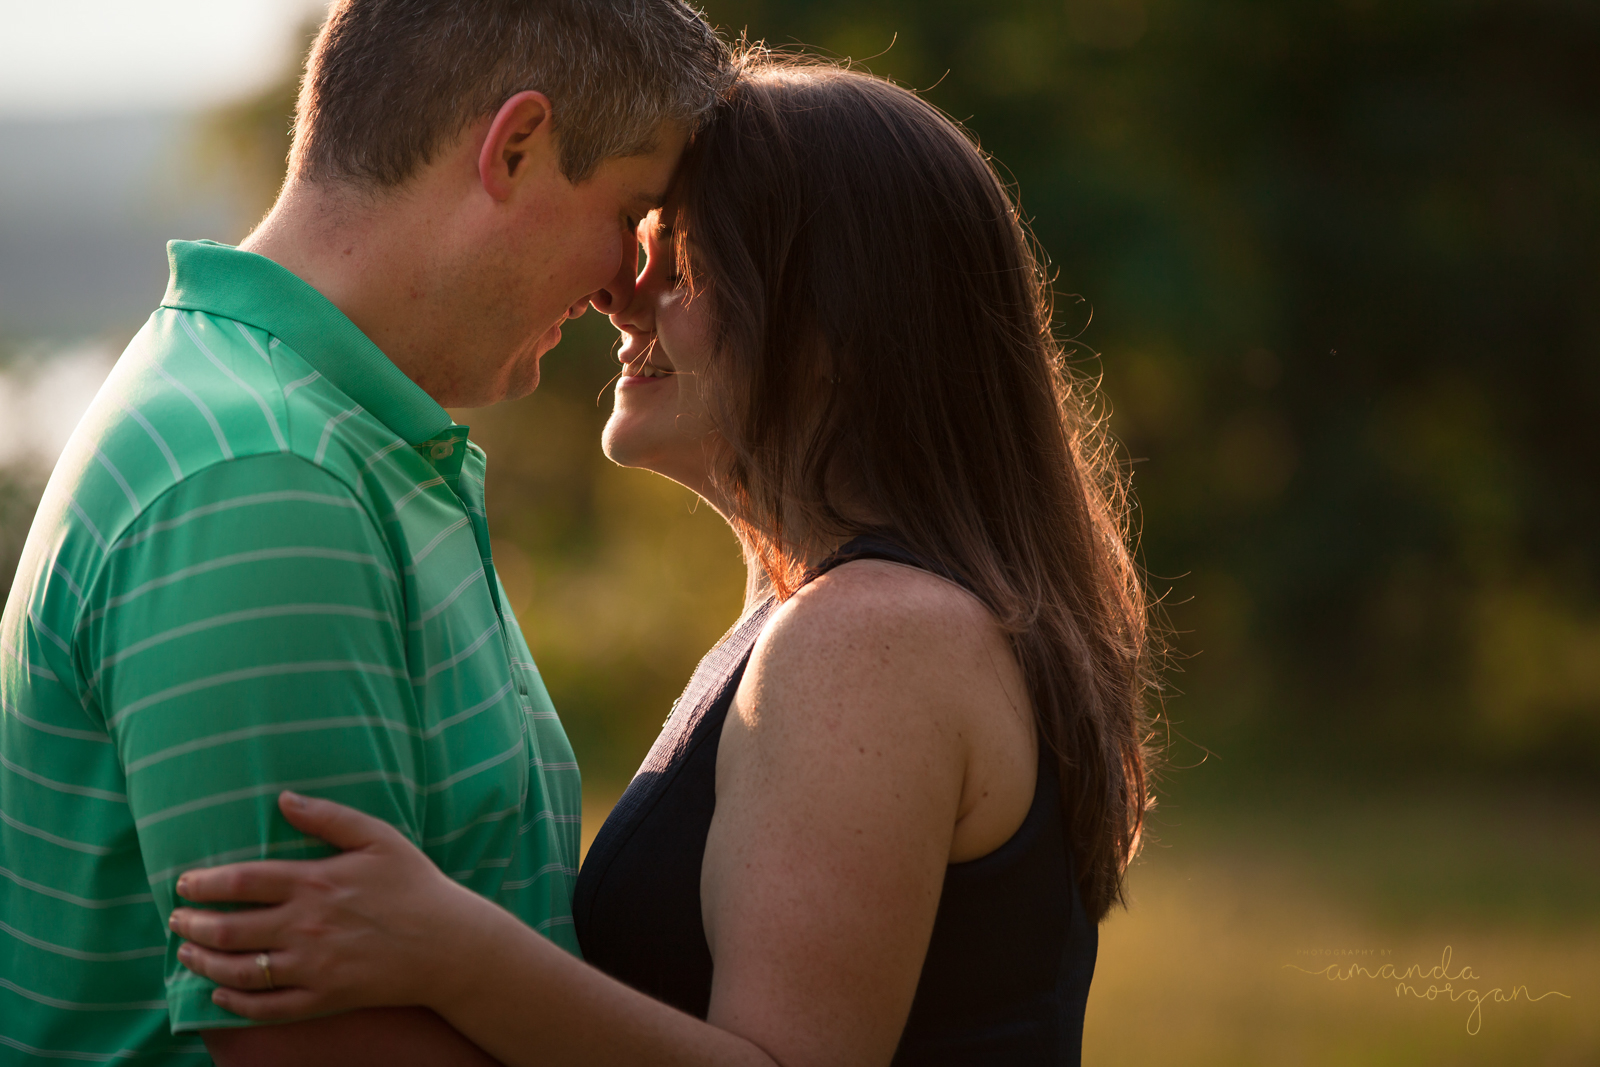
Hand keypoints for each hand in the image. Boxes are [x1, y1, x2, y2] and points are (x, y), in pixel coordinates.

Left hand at [170, 791, 496, 1022]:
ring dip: (203, 963)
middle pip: (230, 929)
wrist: (449, 944)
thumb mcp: (379, 838)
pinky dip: (235, 1004)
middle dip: (193, 925)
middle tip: (176, 920)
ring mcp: (313, 966)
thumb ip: (329, 817)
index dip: (204, 884)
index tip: (183, 884)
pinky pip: (267, 1007)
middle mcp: (306, 925)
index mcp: (315, 881)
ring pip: (239, 970)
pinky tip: (219, 995)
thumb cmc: (415, 885)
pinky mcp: (324, 998)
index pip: (241, 882)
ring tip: (186, 953)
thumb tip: (283, 798)